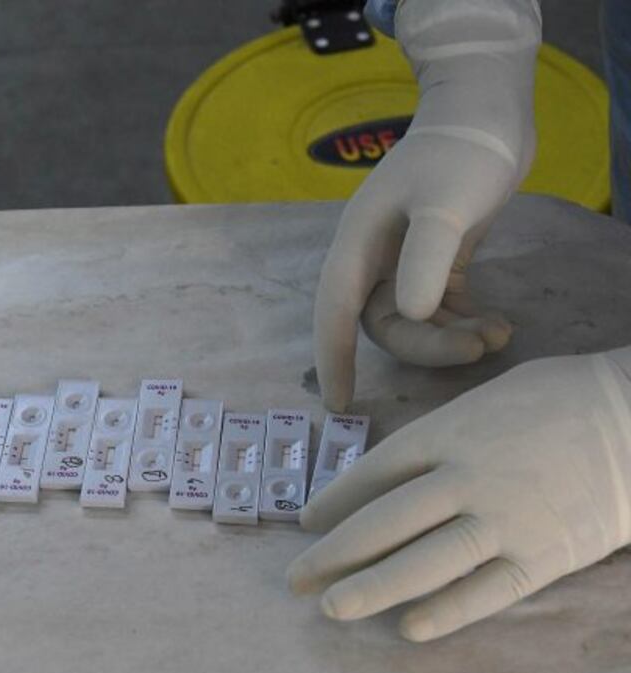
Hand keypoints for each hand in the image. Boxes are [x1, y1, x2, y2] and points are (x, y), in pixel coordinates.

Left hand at [288, 348, 630, 641]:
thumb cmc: (558, 399)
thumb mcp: (484, 400)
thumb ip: (435, 439)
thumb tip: (384, 477)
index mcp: (446, 434)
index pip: (373, 474)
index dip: (334, 502)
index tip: (305, 524)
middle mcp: (465, 478)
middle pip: (384, 522)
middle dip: (333, 553)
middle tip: (295, 580)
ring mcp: (505, 519)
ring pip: (425, 562)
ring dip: (372, 587)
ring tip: (332, 608)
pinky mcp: (545, 555)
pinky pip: (486, 591)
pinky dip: (446, 611)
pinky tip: (408, 628)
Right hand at [315, 0, 540, 410]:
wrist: (487, 111)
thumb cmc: (459, 153)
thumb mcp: (445, 206)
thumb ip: (425, 259)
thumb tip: (411, 314)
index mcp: (358, 244)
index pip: (335, 312)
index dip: (332, 358)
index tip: (340, 403)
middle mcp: (373, 257)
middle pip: (383, 324)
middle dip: (427, 346)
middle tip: (476, 349)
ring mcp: (403, 258)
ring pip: (413, 320)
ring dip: (451, 336)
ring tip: (498, 335)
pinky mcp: (435, 257)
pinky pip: (439, 307)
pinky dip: (464, 322)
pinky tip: (498, 324)